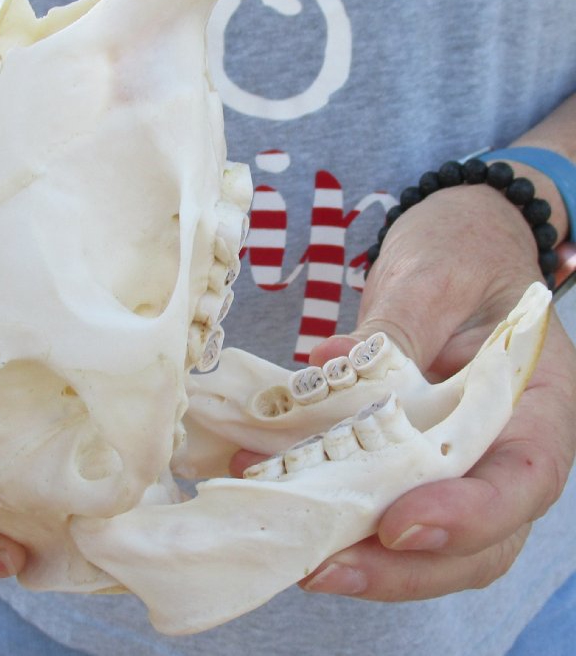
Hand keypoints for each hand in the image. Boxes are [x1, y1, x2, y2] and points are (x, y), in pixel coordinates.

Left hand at [295, 184, 574, 598]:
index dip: (469, 516)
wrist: (459, 245)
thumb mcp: (438, 275)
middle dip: (400, 568)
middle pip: (477, 540)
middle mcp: (505, 445)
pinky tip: (277, 494)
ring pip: (426, 540)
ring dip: (358, 554)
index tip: (398, 525)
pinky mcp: (409, 454)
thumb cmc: (466, 250)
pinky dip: (333, 510)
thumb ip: (397, 325)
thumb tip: (328, 365)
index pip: (524, 479)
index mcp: (536, 402)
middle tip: (320, 567)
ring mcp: (457, 457)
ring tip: (289, 546)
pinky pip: (379, 498)